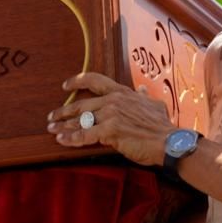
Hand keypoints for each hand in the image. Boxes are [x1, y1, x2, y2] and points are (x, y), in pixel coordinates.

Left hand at [47, 72, 173, 166]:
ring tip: (52, 129)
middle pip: (81, 104)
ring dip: (63, 126)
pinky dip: (71, 139)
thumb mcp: (154, 105)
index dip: (78, 81)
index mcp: (122, 93)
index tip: (65, 86)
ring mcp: (111, 115)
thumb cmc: (162, 127)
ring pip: (80, 120)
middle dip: (64, 111)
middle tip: (52, 116)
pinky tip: (62, 140)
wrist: (169, 142)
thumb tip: (141, 88)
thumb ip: (143, 96)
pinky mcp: (110, 131)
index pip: (95, 80)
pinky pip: (85, 135)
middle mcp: (114, 100)